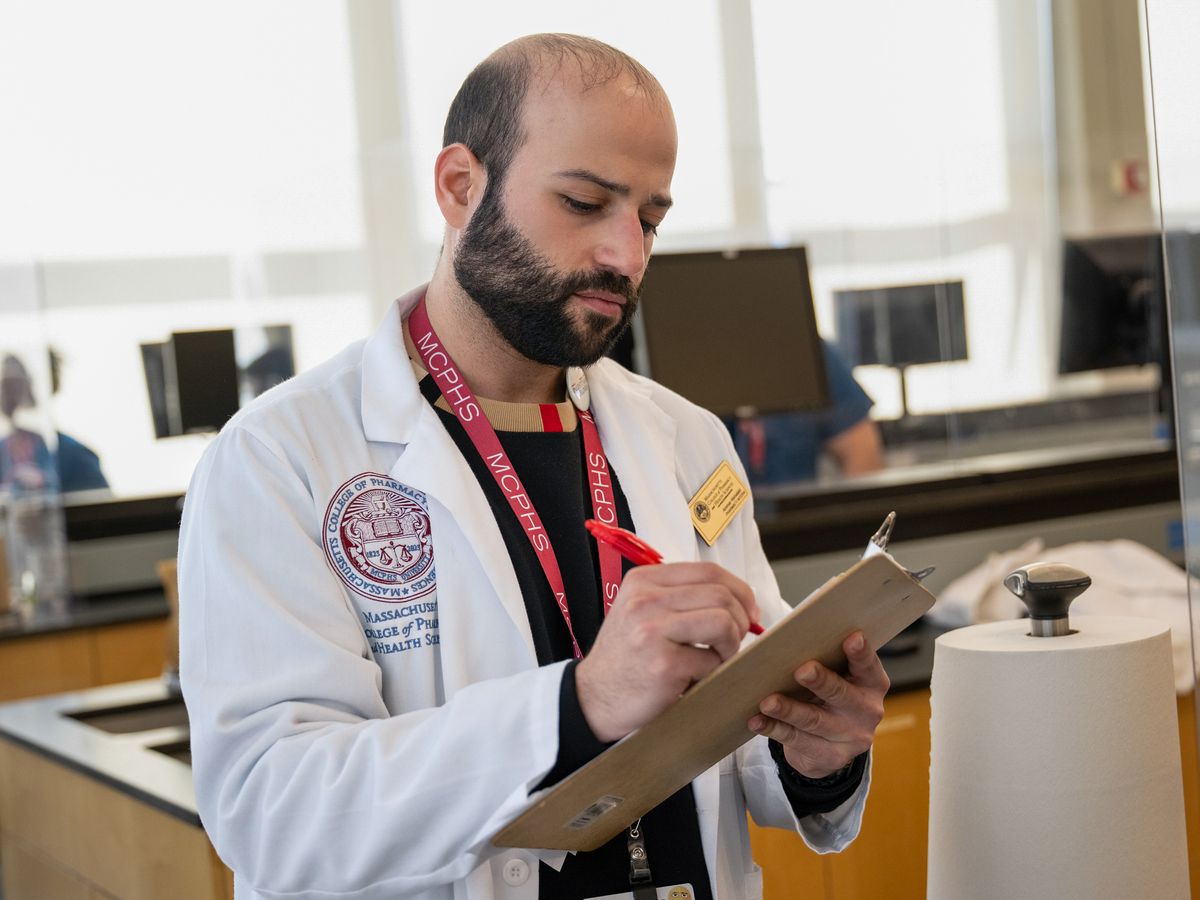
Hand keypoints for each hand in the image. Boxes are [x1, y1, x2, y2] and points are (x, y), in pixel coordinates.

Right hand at [576, 562, 758, 741]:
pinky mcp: (663, 665)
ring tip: (715, 659)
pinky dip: (713, 671)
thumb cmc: (625, 657)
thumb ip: (682, 598)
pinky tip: (695, 677)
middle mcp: (645, 600)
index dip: (739, 590)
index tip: (749, 611)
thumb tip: (741, 600)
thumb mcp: (641, 612)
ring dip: (730, 645)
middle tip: (733, 641)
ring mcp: (652, 632)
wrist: (594, 698)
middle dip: (740, 620)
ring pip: (724, 623)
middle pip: (721, 595)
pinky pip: (713, 660)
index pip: (709, 571)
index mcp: (643, 581)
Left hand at [747, 631, 888, 778]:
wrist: (832, 744)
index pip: (867, 665)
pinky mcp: (830, 757)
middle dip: (821, 681)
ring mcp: (850, 737)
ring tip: (767, 702)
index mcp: (871, 683)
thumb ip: (826, 660)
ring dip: (789, 710)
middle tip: (802, 670)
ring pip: (814, 720)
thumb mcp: (837, 677)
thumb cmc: (829, 694)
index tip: (852, 637)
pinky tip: (757, 721)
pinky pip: (797, 740)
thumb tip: (789, 644)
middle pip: (841, 694)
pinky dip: (774, 728)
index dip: (861, 652)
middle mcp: (866, 710)